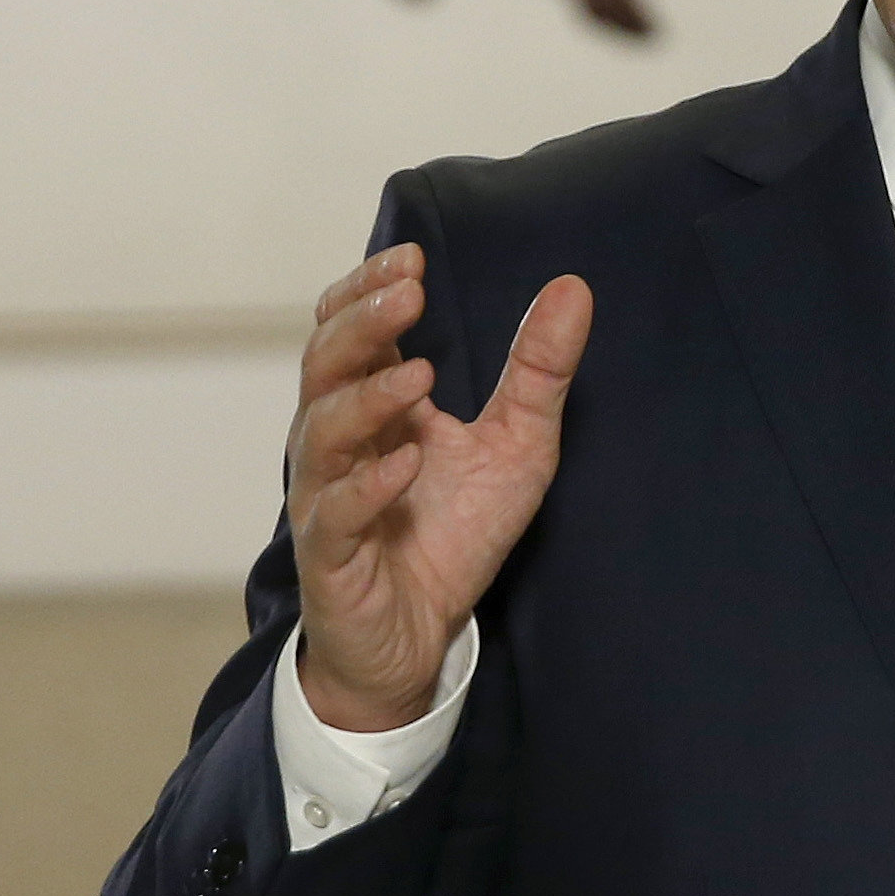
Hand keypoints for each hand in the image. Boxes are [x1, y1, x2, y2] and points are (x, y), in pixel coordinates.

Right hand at [286, 246, 592, 732]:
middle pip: (324, 363)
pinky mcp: (331, 555)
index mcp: (370, 402)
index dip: (367, 289)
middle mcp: (336, 439)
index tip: (412, 258)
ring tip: (420, 376)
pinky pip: (336, 513)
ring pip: (320, 431)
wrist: (419, 637)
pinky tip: (407, 462)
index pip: (347, 326)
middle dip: (361, 324)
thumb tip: (574, 287)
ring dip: (367, 398)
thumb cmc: (453, 533)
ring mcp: (327, 495)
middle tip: (407, 295)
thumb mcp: (517, 446)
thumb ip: (538, 371)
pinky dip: (368, 485)